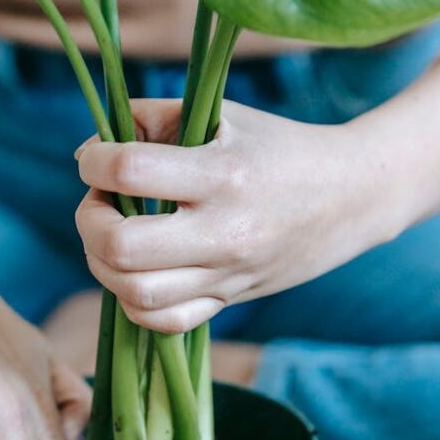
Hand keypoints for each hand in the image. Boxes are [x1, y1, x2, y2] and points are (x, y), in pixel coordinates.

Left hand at [76, 99, 395, 333]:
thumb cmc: (279, 149)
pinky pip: (164, 322)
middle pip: (122, 246)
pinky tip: (137, 272)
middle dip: (90, 221)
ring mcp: (227, 275)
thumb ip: (153, 118)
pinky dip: (134, 301)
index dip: (93, 162)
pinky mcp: (229, 302)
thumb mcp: (224, 117)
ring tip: (113, 237)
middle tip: (99, 203)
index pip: (129, 171)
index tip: (94, 159)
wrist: (351, 199)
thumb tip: (88, 151)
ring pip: (136, 293)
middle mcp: (224, 232)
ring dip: (104, 265)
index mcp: (221, 176)